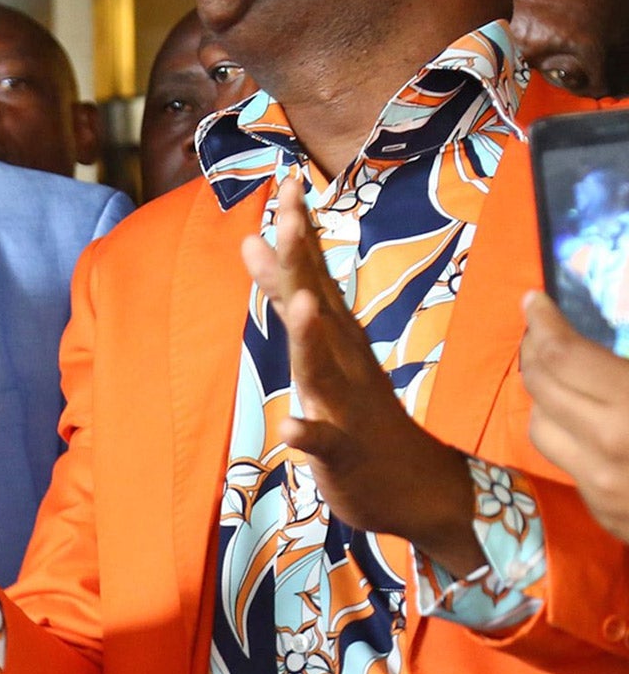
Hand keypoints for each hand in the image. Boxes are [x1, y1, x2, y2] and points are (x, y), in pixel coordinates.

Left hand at [242, 176, 481, 573]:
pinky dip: (309, 433)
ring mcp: (348, 409)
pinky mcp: (344, 456)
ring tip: (300, 308)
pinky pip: (325, 444)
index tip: (287, 181)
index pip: (315, 276)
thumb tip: (253, 242)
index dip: (300, 232)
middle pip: (319, 309)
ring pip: (324, 371)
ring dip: (311, 341)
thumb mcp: (319, 350)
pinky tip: (291, 426)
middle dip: (302, 265)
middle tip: (287, 216)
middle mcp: (346, 364)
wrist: (419, 492)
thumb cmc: (359, 415)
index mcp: (339, 340)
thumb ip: (288, 298)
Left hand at [522, 290, 628, 543]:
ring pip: (541, 429)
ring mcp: (604, 491)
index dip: (543, 322)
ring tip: (560, 372)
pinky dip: (570, 436)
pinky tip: (590, 420)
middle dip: (535, 352)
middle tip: (541, 329)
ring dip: (545, 396)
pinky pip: (569, 466)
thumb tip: (623, 298)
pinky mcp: (608, 518)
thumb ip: (626, 362)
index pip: (562, 357)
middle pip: (540, 390)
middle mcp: (608, 452)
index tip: (535, 301)